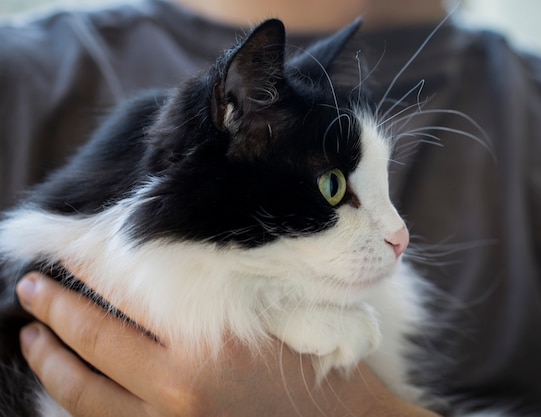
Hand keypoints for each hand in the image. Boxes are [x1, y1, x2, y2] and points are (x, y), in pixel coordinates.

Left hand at [17, 273, 438, 416]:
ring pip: (87, 395)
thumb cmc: (325, 367)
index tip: (68, 250)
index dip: (93, 268)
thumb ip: (232, 290)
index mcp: (212, 339)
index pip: (132, 291)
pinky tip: (69, 389)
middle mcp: (182, 385)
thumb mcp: (284, 312)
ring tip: (30, 337)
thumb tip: (178, 263)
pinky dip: (81, 405)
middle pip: (98, 341)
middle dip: (56, 309)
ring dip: (51, 362)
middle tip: (31, 288)